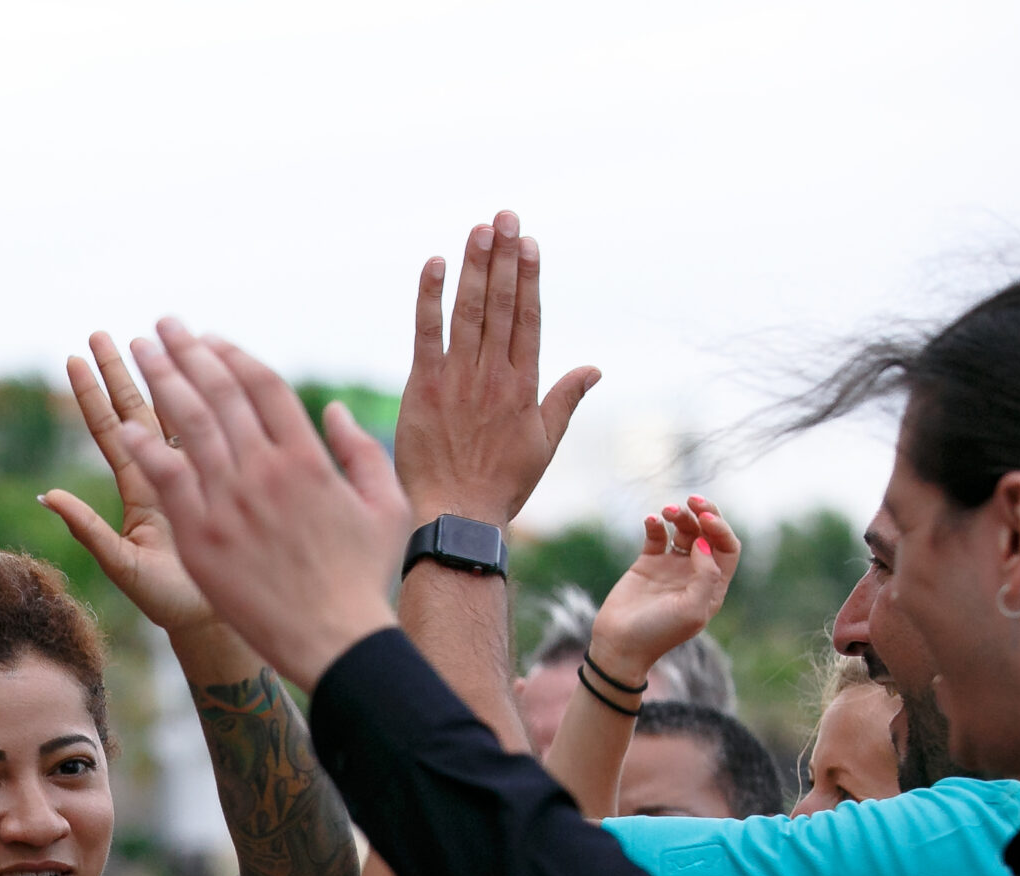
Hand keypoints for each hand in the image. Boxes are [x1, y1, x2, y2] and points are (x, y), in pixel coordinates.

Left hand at [44, 333, 220, 638]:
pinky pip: (217, 432)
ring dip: (162, 376)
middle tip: (100, 332)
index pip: (109, 431)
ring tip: (149, 337)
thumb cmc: (167, 602)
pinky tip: (206, 370)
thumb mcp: (123, 566)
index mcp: (138, 491)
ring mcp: (195, 475)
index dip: (90, 396)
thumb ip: (89, 531)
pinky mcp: (225, 481)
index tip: (72, 359)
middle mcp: (162, 475)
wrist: (218, 620)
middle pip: (136, 411)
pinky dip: (211, 401)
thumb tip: (49, 496)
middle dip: (119, 371)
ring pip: (176, 414)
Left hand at [121, 322, 410, 691]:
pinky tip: (123, 424)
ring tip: (137, 352)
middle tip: (163, 327)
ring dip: (160, 381)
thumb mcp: (386, 506)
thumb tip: (333, 410)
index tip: (210, 340)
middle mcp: (266, 470)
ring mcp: (231, 503)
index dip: (232, 356)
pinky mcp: (202, 539)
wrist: (336, 640)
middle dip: (187, 352)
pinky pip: (166, 480)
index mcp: (308, 457)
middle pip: (219, 392)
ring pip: (188, 425)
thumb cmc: (363, 579)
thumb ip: (362, 452)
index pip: (263, 386)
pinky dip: (144, 448)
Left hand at [395, 210, 599, 526]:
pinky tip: (435, 264)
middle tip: (504, 216)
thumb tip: (594, 369)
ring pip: (469, 311)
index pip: (528, 318)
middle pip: (500, 304)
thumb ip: (566, 399)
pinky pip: (426, 334)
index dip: (528, 277)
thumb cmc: (503, 485)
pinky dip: (430, 298)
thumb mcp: (545, 444)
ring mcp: (459, 379)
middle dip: (503, 257)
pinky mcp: (424, 388)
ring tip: (479, 228)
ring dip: (474, 266)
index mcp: (524, 386)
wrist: (459, 515)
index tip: (529, 242)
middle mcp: (494, 375)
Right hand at [587, 498, 742, 686]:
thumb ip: (706, 575)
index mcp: (712, 586)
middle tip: (693, 501)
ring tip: (668, 511)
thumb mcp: (692, 610)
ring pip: (684, 530)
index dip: (720, 529)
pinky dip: (655, 524)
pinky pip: (656, 535)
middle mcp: (695, 573)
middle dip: (705, 513)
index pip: (727, 548)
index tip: (704, 520)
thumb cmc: (658, 633)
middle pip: (709, 534)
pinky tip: (651, 521)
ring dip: (679, 516)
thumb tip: (703, 542)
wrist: (619, 644)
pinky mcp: (647, 563)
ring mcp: (671, 567)